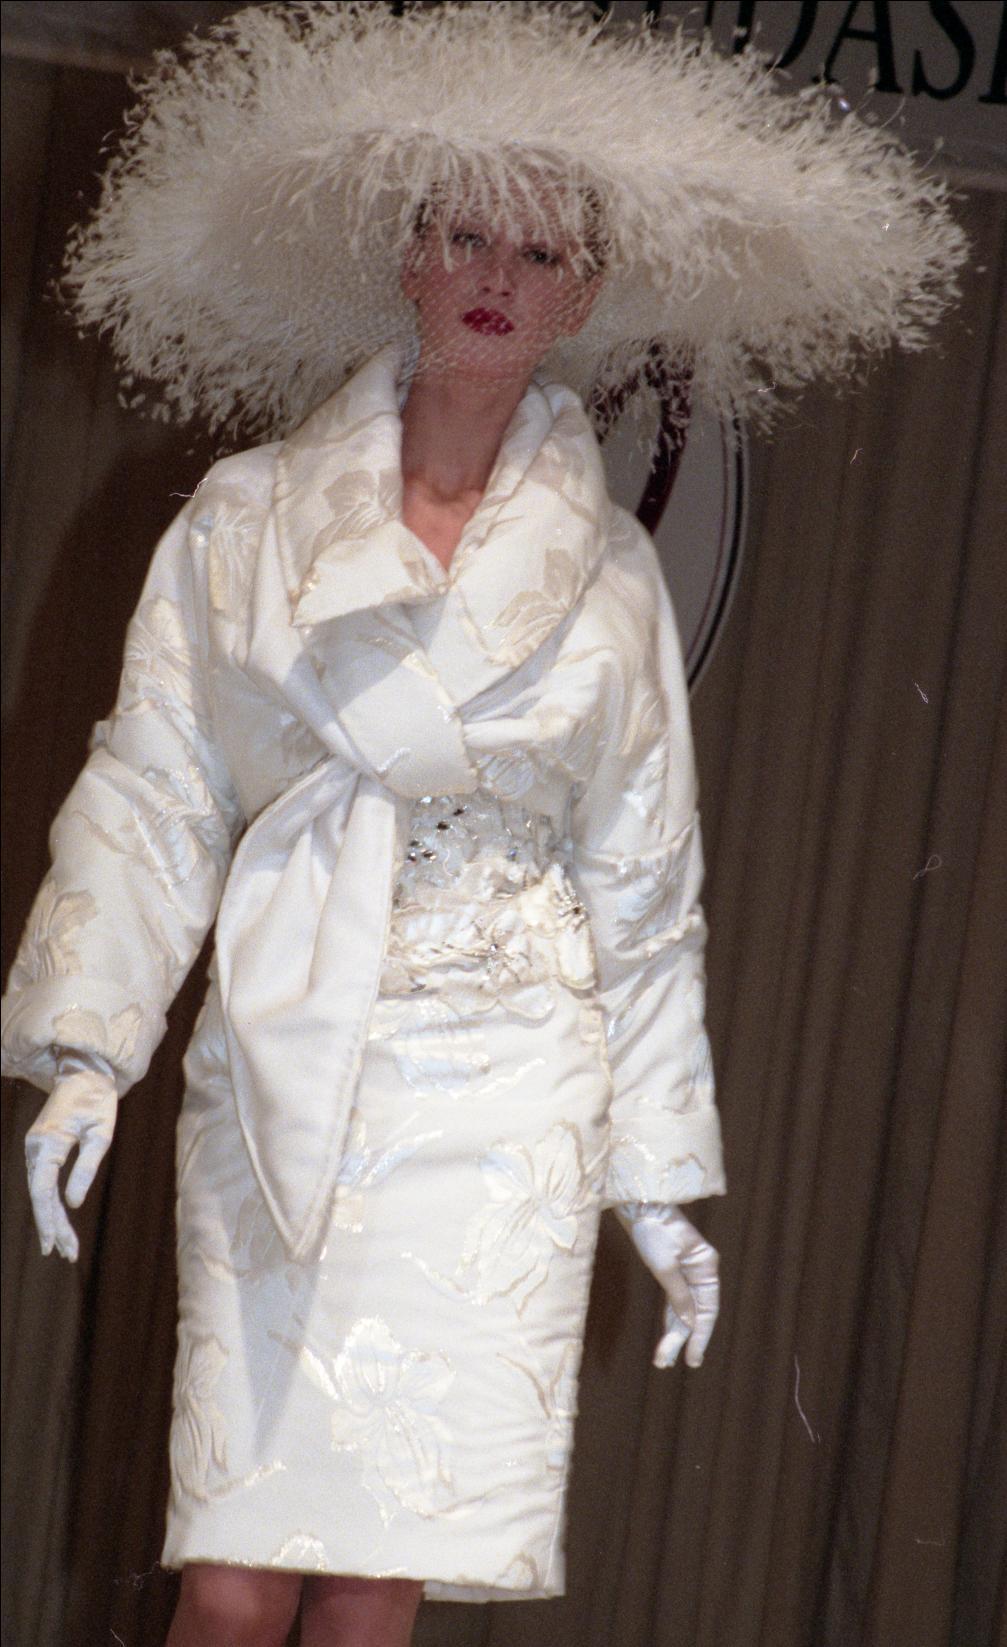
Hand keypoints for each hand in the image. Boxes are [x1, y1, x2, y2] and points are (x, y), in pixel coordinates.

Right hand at [25, 1067, 117, 1260]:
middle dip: (52, 1227)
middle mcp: (35, 1146)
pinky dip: (50, 1202)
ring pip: (39, 1191)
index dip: (47, 1219)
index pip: (42, 1190)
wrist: (85, 1073)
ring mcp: (35, 1146)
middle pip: (39, 1195)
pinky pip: (42, 1181)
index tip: (53, 1245)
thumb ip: (87, 1168)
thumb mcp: (102, 1134)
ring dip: (52, 1219)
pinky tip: (59, 1222)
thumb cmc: (98, 1101)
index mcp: (48, 1142)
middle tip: (66, 1255)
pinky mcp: (41, 1147)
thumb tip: (73, 1204)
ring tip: (65, 1248)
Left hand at [616, 1202, 719, 1368]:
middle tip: (665, 1363)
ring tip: (663, 1359)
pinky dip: (670, 1317)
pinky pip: (674, 1300)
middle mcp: (700, 1270)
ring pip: (683, 1309)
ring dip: (673, 1332)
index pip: (708, 1309)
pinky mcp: (671, 1268)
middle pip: (695, 1312)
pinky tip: (666, 1335)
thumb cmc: (652, 1229)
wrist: (637, 1204)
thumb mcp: (664, 1265)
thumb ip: (678, 1295)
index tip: (692, 1360)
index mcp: (706, 1265)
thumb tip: (688, 1323)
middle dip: (680, 1338)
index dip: (700, 1336)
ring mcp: (686, 1270)